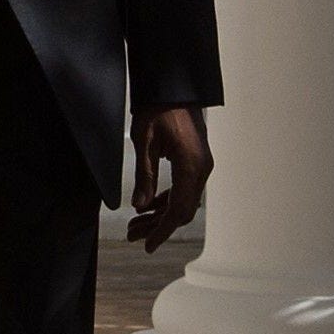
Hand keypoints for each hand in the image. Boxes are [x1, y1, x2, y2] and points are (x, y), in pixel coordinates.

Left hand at [129, 106, 210, 251]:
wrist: (175, 87)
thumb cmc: (159, 109)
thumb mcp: (145, 143)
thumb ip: (145, 177)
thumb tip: (140, 208)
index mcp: (191, 166)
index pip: (178, 210)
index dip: (162, 231)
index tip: (147, 246)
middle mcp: (201, 170)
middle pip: (182, 210)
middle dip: (157, 226)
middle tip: (132, 235)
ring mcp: (200, 166)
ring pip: (182, 201)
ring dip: (159, 215)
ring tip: (135, 225)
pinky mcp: (195, 161)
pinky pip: (183, 189)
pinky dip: (166, 201)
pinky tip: (148, 207)